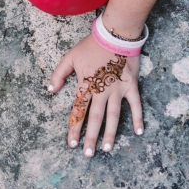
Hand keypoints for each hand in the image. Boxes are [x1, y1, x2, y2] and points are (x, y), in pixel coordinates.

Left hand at [50, 34, 143, 156]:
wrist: (115, 34)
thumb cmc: (91, 46)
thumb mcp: (70, 57)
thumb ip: (58, 74)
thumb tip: (50, 90)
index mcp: (86, 85)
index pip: (78, 111)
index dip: (74, 128)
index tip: (71, 144)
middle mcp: (101, 91)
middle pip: (95, 118)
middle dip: (90, 137)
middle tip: (88, 154)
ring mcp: (117, 89)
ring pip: (114, 115)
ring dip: (111, 133)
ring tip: (107, 149)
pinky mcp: (131, 85)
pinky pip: (135, 104)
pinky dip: (138, 118)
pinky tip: (139, 132)